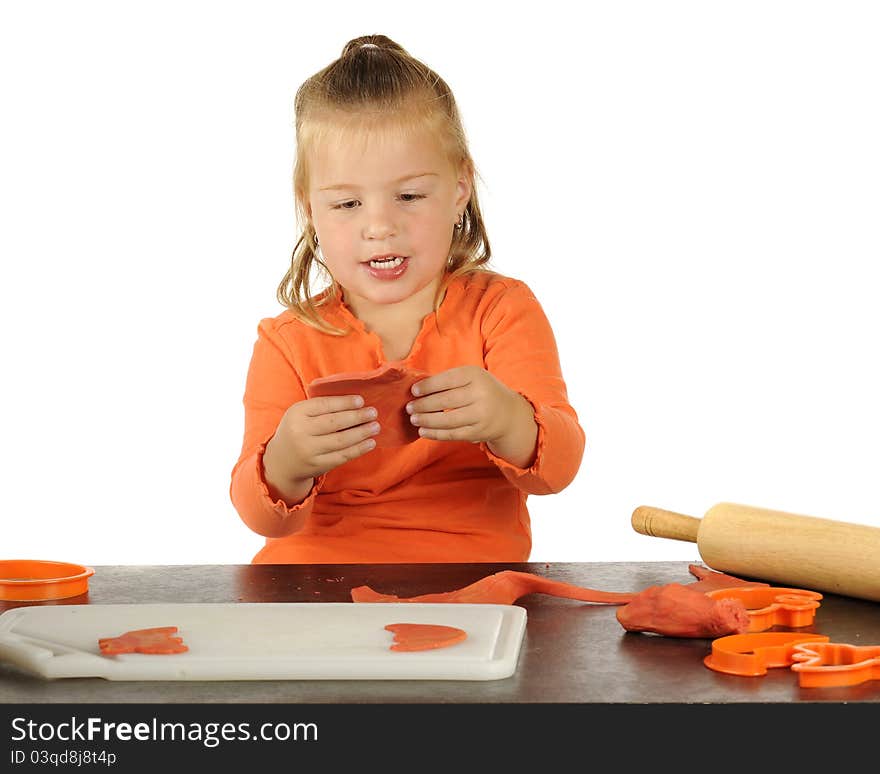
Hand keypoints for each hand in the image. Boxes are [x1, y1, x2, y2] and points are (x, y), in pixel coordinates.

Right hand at [263, 395, 378, 503]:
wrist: (282, 461)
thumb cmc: (298, 430)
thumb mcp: (301, 414)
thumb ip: (321, 407)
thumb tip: (356, 401)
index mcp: (296, 413)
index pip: (324, 404)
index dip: (345, 402)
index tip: (361, 401)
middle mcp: (300, 432)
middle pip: (335, 422)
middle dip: (357, 417)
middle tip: (373, 412)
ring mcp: (308, 450)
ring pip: (341, 440)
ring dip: (362, 433)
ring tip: (375, 427)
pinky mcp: (317, 465)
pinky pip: (342, 456)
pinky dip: (359, 449)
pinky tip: (370, 443)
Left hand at [406, 366, 537, 467]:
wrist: (509, 413)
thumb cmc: (481, 391)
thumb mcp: (471, 378)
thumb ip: (449, 380)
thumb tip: (417, 389)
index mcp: (476, 375)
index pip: (447, 380)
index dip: (428, 386)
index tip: (414, 391)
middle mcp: (480, 394)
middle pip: (446, 401)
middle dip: (423, 405)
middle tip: (409, 407)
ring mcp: (481, 415)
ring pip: (448, 420)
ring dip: (427, 421)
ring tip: (414, 419)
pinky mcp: (479, 432)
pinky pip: (453, 434)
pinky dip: (435, 434)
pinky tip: (423, 431)